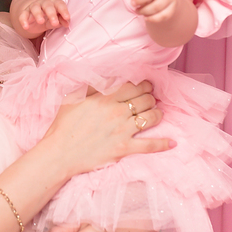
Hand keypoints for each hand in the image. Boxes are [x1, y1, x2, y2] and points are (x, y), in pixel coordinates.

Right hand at [15, 0, 69, 35]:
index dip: (63, 10)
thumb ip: (60, 21)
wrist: (30, 13)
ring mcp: (33, 7)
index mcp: (53, 3)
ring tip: (41, 21)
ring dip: (38, 14)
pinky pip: (23, 15)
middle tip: (55, 22)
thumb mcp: (54, 19)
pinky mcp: (24, 13)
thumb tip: (67, 24)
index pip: (59, 4)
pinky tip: (26, 27)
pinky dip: (23, 20)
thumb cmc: (46, 16)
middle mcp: (43, 3)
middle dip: (51, 13)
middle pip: (47, 6)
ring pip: (35, 8)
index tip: (67, 18)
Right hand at [41, 80, 170, 177]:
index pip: (133, 86)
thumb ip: (90, 87)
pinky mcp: (124, 148)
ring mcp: (123, 130)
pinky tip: (172, 142)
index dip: (143, 84)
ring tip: (157, 113)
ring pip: (151, 117)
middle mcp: (117, 112)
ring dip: (157, 113)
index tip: (145, 86)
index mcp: (105, 98)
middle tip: (151, 99)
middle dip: (151, 97)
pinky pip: (149, 145)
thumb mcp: (72, 98)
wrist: (60, 153)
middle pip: (145, 99)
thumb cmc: (63, 125)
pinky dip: (162, 144)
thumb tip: (104, 79)